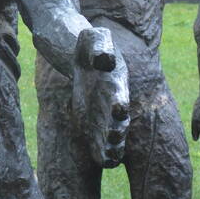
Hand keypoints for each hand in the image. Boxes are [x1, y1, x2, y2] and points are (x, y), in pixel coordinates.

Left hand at [71, 27, 129, 168]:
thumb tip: (104, 59)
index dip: (118, 101)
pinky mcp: (93, 122)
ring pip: (112, 132)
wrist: (80, 56)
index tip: (119, 109)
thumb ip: (99, 44)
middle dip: (117, 127)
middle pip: (118, 117)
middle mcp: (114, 98)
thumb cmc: (87, 44)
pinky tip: (104, 162)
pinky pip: (100, 140)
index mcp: (115, 79)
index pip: (118, 92)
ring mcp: (104, 112)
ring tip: (112, 156)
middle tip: (115, 137)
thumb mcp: (93, 37)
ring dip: (113, 144)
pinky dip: (103, 150)